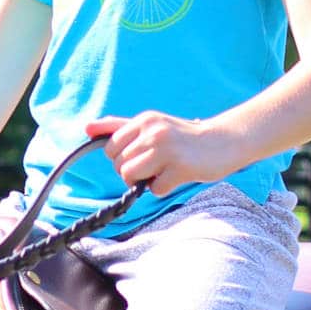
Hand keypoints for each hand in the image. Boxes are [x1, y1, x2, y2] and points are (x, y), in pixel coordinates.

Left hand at [85, 112, 228, 195]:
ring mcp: (166, 149)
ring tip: (165, 169)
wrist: (224, 141)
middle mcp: (153, 131)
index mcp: (144, 120)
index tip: (141, 156)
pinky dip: (164, 188)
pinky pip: (155, 189)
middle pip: (119, 165)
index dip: (122, 158)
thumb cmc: (183, 137)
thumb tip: (87, 127)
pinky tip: (179, 175)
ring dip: (146, 180)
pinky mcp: (180, 167)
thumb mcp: (151, 125)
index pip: (110, 147)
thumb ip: (118, 126)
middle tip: (157, 164)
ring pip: (131, 177)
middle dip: (134, 171)